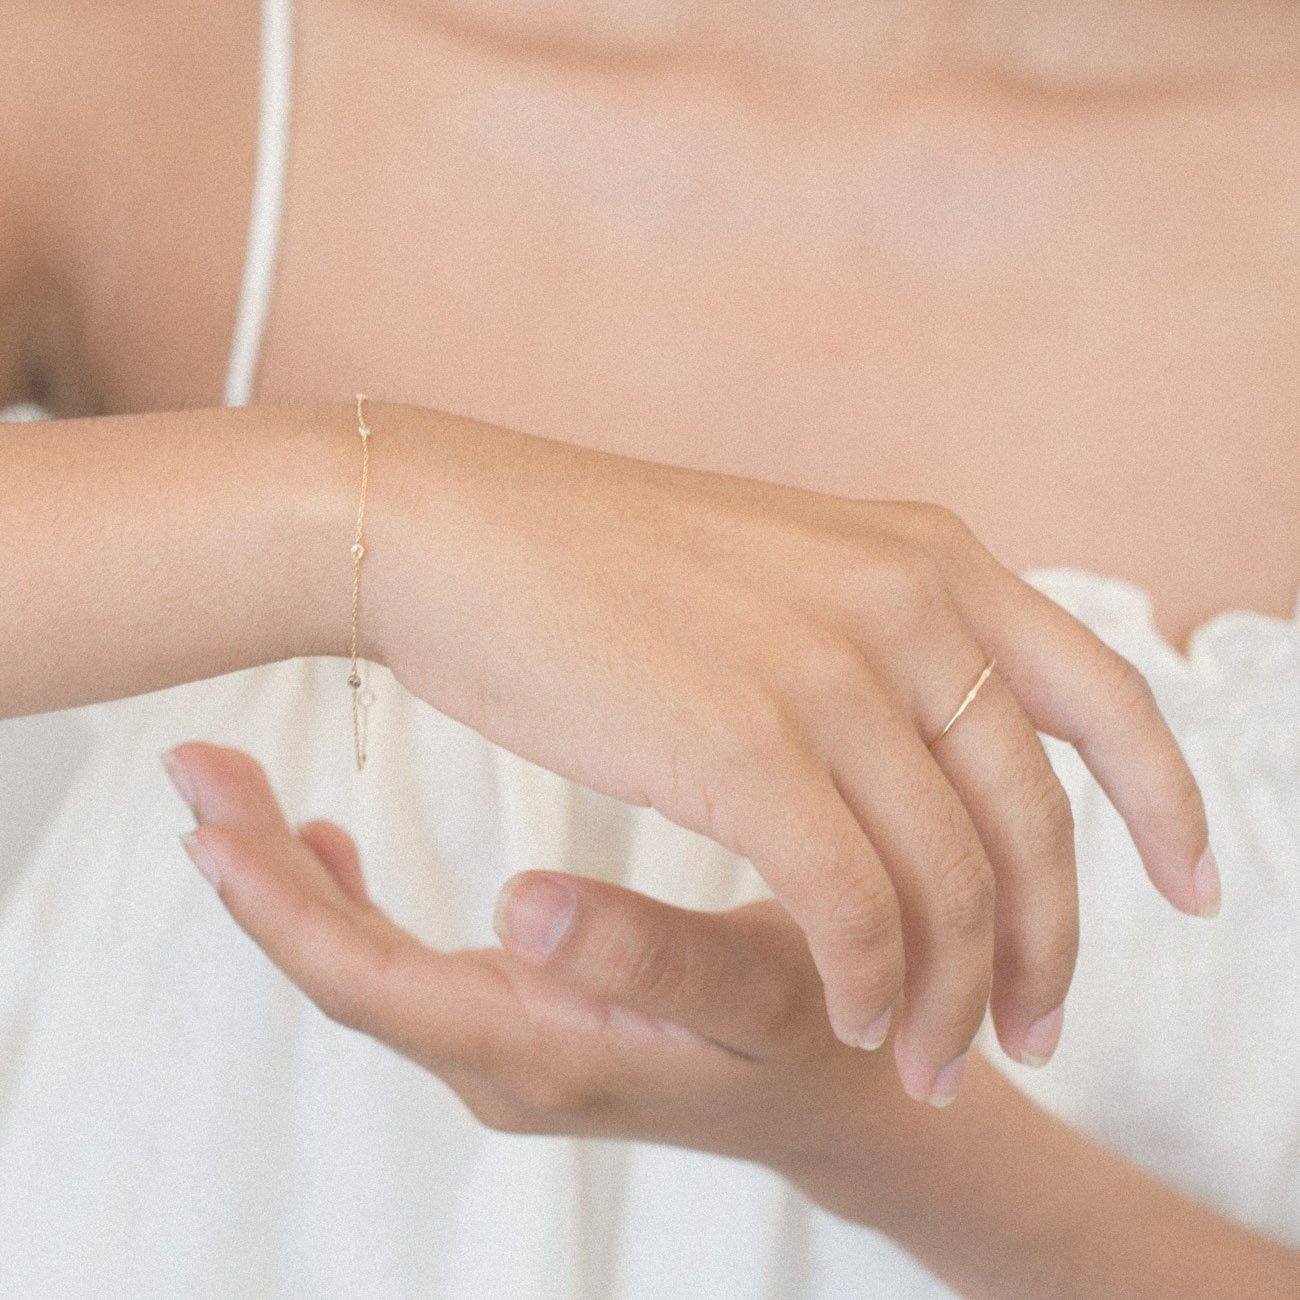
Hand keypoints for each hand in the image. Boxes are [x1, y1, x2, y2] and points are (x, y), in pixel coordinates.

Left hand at [166, 743, 934, 1171]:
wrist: (853, 1093)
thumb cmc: (820, 1031)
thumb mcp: (756, 989)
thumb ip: (645, 958)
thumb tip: (519, 907)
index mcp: (543, 1052)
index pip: (370, 985)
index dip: (283, 905)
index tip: (208, 819)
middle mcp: (502, 1059)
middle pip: (343, 972)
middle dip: (259, 875)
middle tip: (195, 769)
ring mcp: (508, 1043)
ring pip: (363, 963)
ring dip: (292, 883)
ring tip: (239, 793)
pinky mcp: (523, 1016)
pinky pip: (401, 964)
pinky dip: (349, 902)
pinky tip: (331, 845)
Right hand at [358, 404, 1214, 1103]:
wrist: (457, 530)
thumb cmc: (597, 560)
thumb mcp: (784, 568)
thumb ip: (871, 635)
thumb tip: (924, 729)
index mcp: (924, 555)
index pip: (1101, 698)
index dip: (1166, 806)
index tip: (1194, 892)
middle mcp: (902, 603)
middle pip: (1032, 820)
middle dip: (1049, 948)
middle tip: (1032, 1032)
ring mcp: (827, 672)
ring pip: (949, 881)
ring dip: (948, 993)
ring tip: (922, 1059)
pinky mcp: (742, 744)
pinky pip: (850, 904)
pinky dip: (864, 980)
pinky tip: (843, 1017)